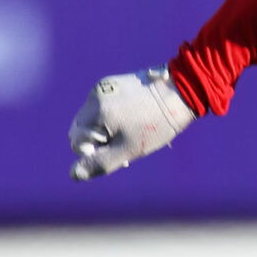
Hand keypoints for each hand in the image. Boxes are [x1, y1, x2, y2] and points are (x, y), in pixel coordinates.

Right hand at [68, 67, 197, 179]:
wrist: (182, 91)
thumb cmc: (157, 123)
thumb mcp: (128, 149)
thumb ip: (100, 163)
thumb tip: (74, 174)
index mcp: (96, 111)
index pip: (77, 140)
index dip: (93, 152)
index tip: (118, 151)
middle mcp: (96, 95)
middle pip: (81, 127)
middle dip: (98, 140)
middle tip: (123, 146)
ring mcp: (105, 86)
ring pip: (92, 117)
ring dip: (103, 129)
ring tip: (129, 133)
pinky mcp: (114, 82)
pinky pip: (102, 105)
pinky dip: (111, 116)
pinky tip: (131, 120)